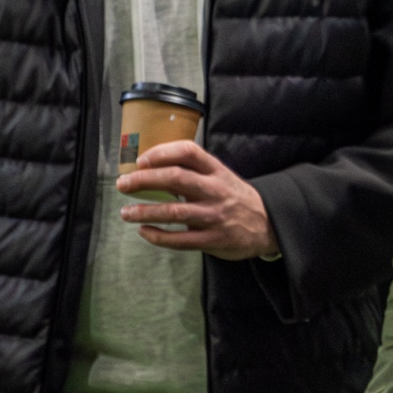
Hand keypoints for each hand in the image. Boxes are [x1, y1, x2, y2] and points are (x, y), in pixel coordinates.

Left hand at [118, 141, 279, 260]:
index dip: (162, 152)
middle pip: (175, 178)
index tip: (141, 160)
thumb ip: (193, 173)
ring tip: (126, 213)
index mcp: (217, 171)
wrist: (269, 224)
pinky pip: (180, 240)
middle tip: (123, 184)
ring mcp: (214, 216)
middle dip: (144, 180)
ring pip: (173, 211)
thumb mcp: (221, 178)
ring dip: (145, 212)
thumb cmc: (236, 198)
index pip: (189, 152)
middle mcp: (215, 190)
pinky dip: (158, 236)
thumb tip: (152, 171)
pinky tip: (144, 232)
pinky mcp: (213, 240)